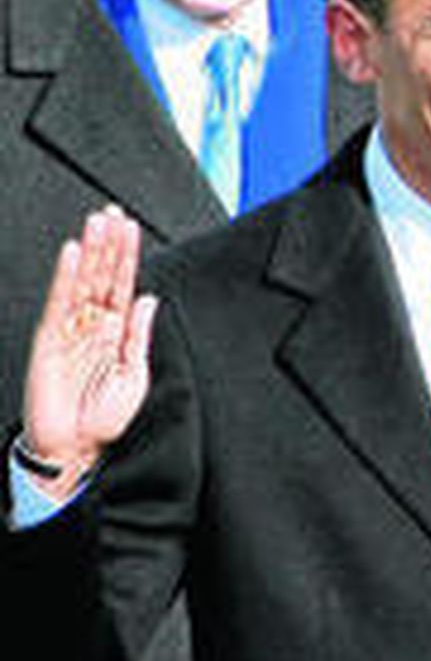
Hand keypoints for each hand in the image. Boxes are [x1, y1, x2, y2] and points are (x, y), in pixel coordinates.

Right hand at [22, 208, 156, 497]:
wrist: (76, 447)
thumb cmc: (103, 419)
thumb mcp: (134, 375)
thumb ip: (139, 335)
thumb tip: (149, 299)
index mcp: (115, 333)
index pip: (122, 285)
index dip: (126, 256)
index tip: (130, 227)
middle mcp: (92, 326)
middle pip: (101, 276)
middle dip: (108, 245)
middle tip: (113, 213)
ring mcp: (70, 330)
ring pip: (81, 282)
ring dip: (90, 252)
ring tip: (97, 223)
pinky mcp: (50, 339)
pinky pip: (60, 302)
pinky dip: (66, 277)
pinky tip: (72, 254)